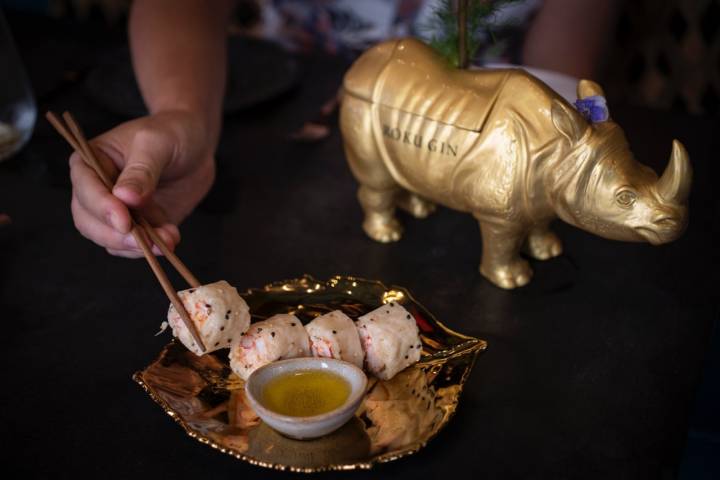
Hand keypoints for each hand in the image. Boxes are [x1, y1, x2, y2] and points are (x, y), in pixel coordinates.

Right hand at [69, 111, 215, 257]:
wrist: (196, 145)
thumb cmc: (171, 133)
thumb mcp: (156, 143)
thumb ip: (141, 171)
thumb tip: (124, 197)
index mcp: (90, 162)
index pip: (84, 188)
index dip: (100, 207)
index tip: (123, 221)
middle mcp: (97, 190)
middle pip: (89, 221)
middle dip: (115, 235)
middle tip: (144, 240)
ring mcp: (118, 210)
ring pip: (110, 239)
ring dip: (137, 246)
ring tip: (167, 239)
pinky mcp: (139, 225)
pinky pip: (136, 245)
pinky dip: (152, 247)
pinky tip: (171, 237)